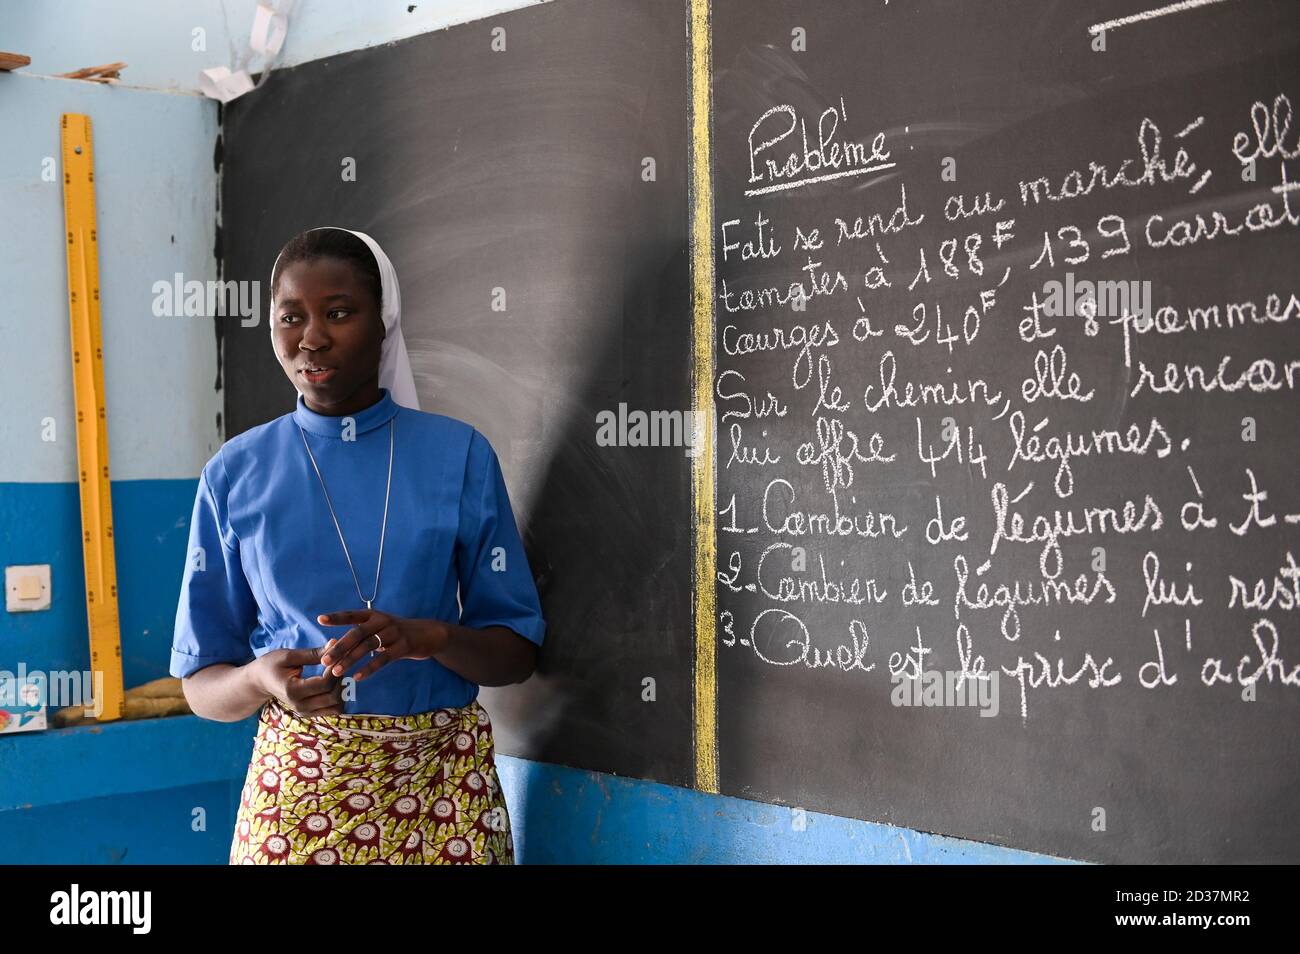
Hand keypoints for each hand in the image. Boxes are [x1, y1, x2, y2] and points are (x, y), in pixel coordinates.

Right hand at [251, 646, 343, 716]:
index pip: (325, 684)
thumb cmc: (272, 665)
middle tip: (338, 664)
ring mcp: (305, 712)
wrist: (260, 682)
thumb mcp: (289, 656)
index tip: (336, 656)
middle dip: (341, 678)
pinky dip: (339, 697)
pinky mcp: (310, 713)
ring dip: (342, 689)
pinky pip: (333, 709)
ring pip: (337, 706)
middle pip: (334, 695)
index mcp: (293, 691)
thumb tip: (335, 644)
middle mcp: (300, 705)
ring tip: (335, 673)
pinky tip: (333, 682)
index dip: (335, 669)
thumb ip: (313, 653)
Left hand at [317, 609, 447, 681]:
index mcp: (374, 615)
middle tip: (324, 660)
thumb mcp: (380, 627)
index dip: (337, 617)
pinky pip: (383, 658)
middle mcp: (382, 621)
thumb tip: (335, 648)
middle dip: (340, 647)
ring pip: (368, 646)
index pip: (352, 615)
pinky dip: (369, 668)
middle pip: (357, 633)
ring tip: (337, 672)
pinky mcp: (403, 646)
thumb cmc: (397, 633)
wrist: (428, 634)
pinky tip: (358, 677)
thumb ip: (362, 634)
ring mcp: (394, 633)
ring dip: (351, 660)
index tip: (320, 619)